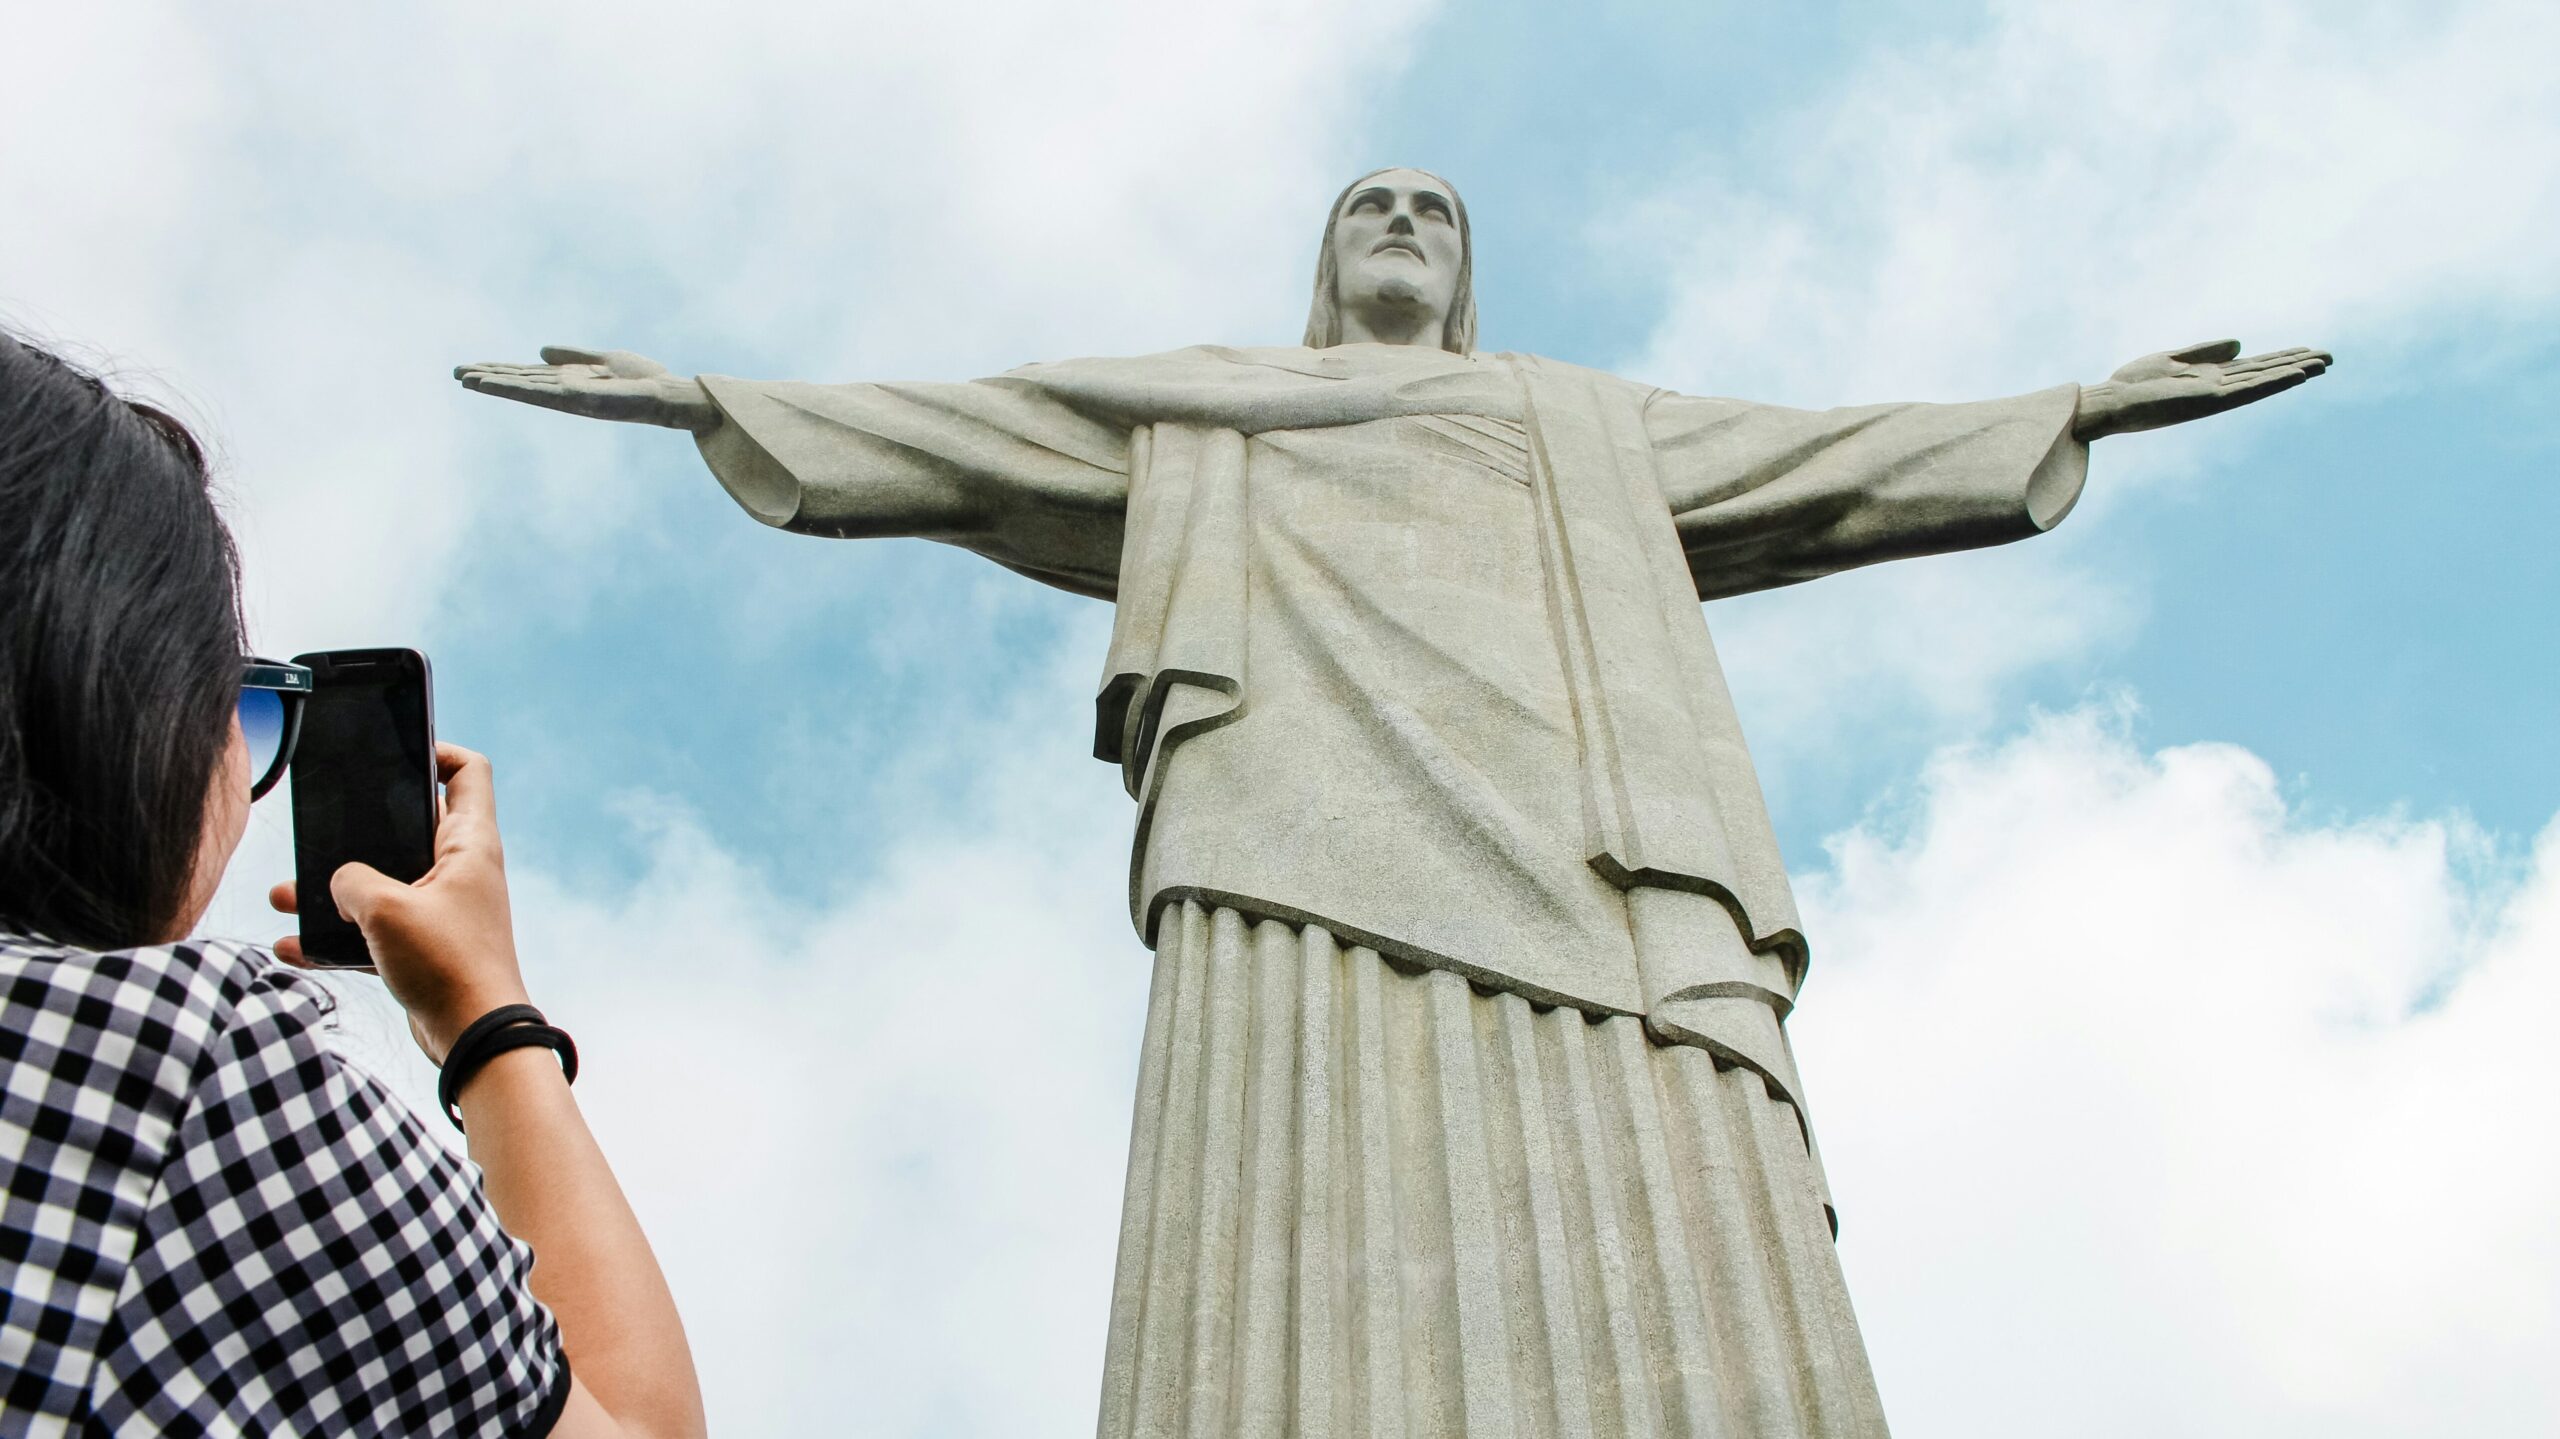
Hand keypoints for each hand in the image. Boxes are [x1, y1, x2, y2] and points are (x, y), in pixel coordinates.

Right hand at [271, 743, 532, 1063]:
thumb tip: (338, 882)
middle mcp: (460, 870)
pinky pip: (374, 929)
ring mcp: (442, 909)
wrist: (472, 1037)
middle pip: (408, 827)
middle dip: (359, 831)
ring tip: (284, 895)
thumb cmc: (447, 964)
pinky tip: (293, 945)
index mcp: (469, 843)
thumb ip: (351, 880)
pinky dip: (338, 935)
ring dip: (335, 889)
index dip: (437, 751)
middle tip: (319, 831)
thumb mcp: (386, 908)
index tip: (397, 754)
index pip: (467, 772)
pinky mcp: (424, 947)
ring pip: (382, 882)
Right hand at [454, 346, 721, 432]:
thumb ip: (573, 355)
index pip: (527, 375)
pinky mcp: (578, 400)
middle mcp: (565, 391)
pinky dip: (518, 388)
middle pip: (519, 382)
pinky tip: (500, 384)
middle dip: (488, 378)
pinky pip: (543, 393)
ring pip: (524, 389)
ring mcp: (570, 397)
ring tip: (466, 379)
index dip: (500, 371)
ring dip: (496, 384)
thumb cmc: (643, 378)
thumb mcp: (604, 358)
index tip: (471, 368)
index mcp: (569, 379)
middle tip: (455, 373)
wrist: (668, 393)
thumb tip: (540, 351)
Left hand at [2073, 339, 2331, 440]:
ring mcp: (2216, 395)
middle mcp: (2218, 387)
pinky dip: (2272, 382)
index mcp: (2210, 377)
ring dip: (2293, 373)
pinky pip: (2247, 390)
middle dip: (2297, 365)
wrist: (2110, 402)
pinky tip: (2295, 375)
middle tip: (2331, 357)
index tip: (2310, 351)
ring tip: (2323, 364)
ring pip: (2263, 382)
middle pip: (2266, 374)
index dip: (2282, 359)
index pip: (2255, 367)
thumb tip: (2240, 344)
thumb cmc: (2133, 384)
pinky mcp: (2209, 401)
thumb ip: (2205, 351)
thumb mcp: (2171, 358)